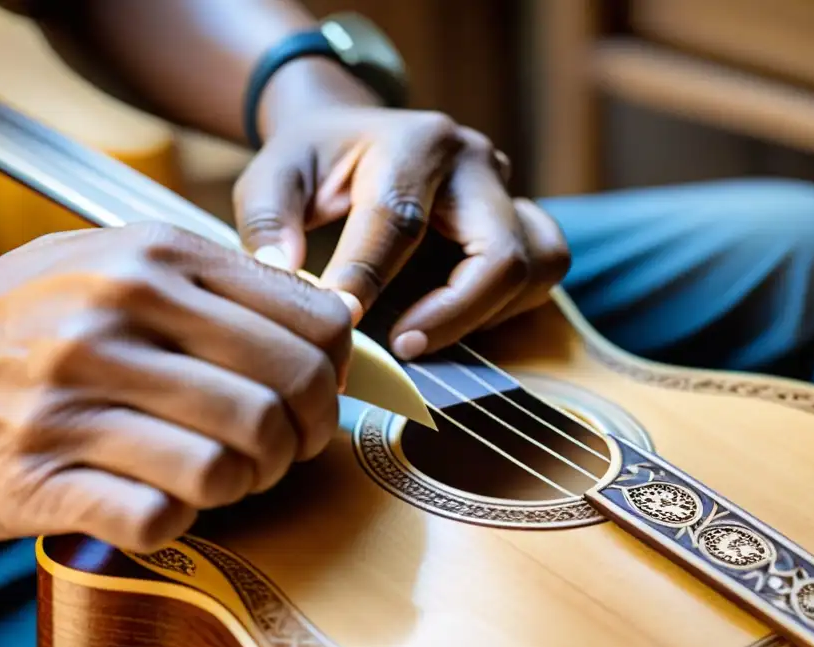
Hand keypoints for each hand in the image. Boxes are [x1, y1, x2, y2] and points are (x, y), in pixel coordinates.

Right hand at [0, 223, 351, 551]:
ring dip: (248, 484)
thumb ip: (224, 282)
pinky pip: (159, 515)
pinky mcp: (41, 476)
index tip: (317, 394)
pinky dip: (181, 520)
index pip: (310, 322)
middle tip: (286, 449)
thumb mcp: (124, 260)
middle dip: (303, 437)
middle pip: (281, 396)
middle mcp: (116, 321)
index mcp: (155, 261)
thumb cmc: (34, 315)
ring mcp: (74, 400)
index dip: (332, 372)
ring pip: (229, 463)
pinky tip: (166, 500)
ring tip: (230, 476)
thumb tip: (333, 318)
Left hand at [233, 106, 570, 359]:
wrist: (355, 132)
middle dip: (452, 314)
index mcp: (415, 141)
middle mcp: (475, 160)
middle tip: (400, 346)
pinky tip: (453, 317)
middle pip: (498, 253)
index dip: (370, 278)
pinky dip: (507, 305)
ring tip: (424, 333)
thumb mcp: (275, 172)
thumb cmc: (316, 160)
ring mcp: (507, 188)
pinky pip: (543, 270)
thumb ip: (269, 219)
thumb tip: (282, 275)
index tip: (341, 322)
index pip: (401, 220)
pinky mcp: (520, 216)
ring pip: (537, 265)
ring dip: (486, 314)